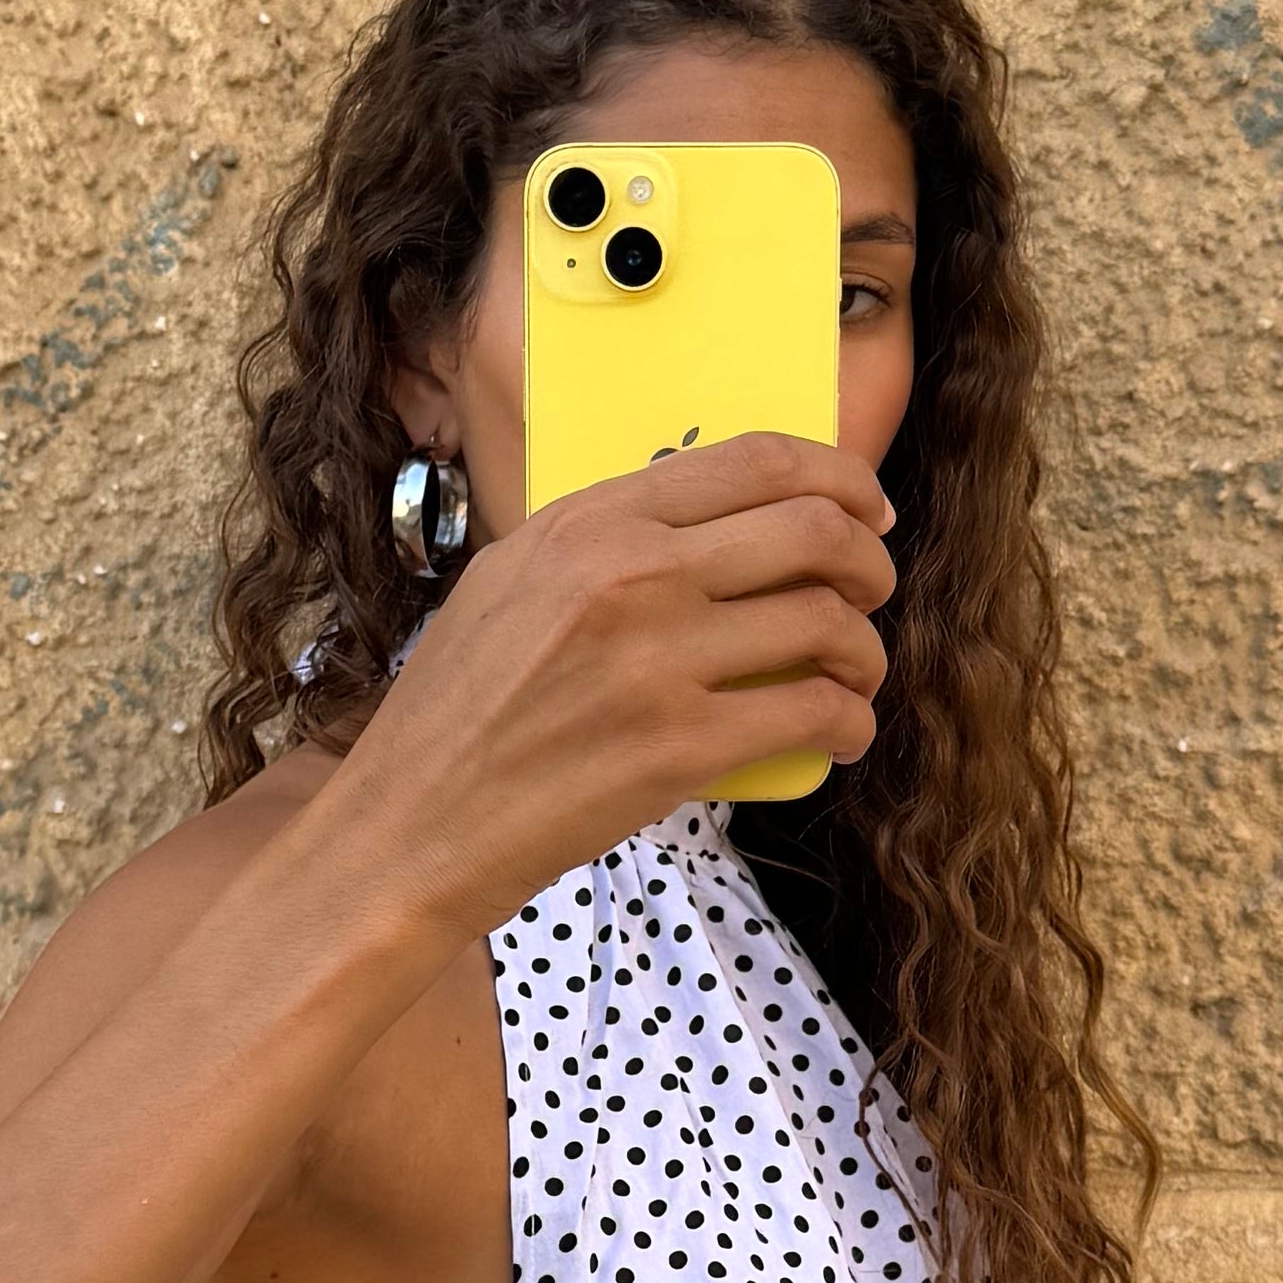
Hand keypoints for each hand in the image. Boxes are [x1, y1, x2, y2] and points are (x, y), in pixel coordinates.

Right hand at [332, 434, 893, 932]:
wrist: (411, 823)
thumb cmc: (457, 714)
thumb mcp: (512, 582)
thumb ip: (604, 543)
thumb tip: (709, 524)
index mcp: (591, 521)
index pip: (754, 459)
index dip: (839, 477)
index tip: (864, 509)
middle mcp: (629, 574)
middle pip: (817, 530)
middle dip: (871, 562)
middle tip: (870, 595)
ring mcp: (657, 660)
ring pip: (831, 624)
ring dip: (866, 653)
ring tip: (852, 679)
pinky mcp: (680, 747)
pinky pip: (816, 713)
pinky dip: (850, 724)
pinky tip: (839, 736)